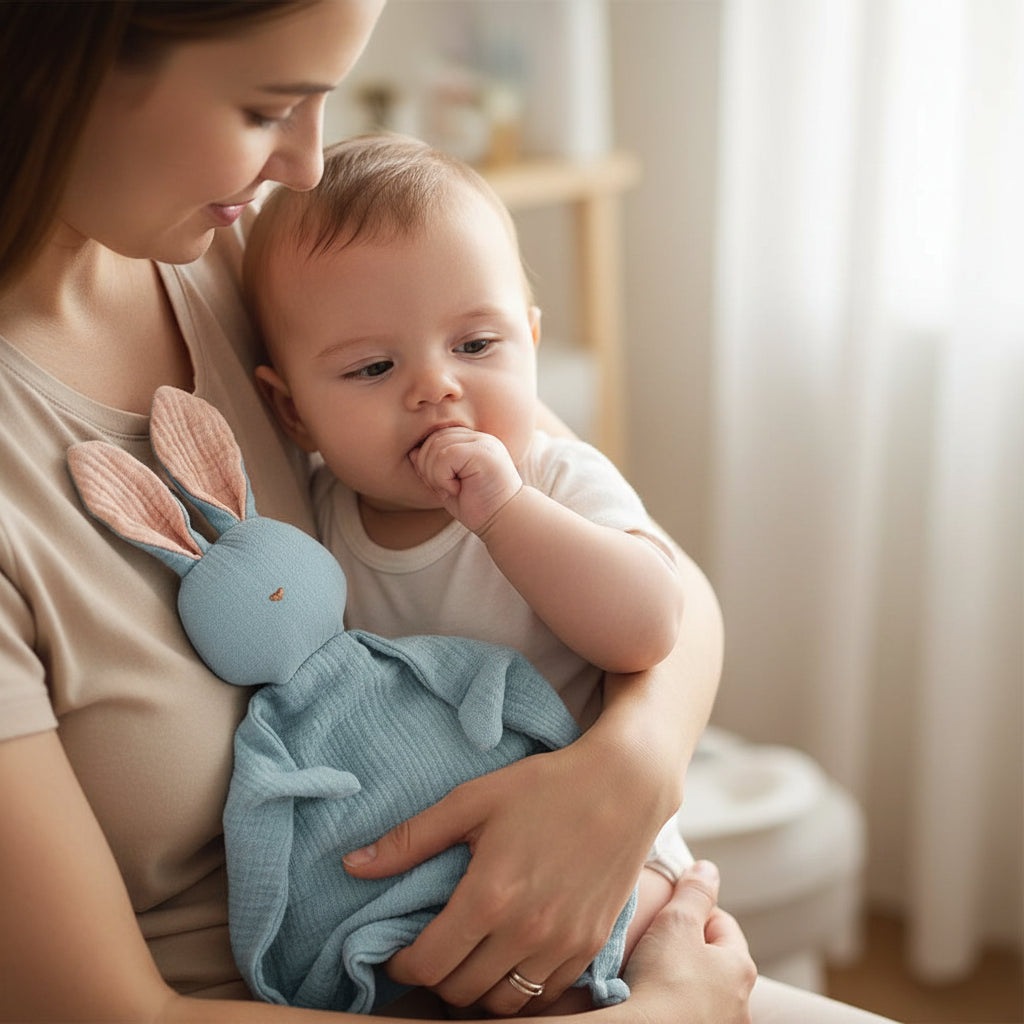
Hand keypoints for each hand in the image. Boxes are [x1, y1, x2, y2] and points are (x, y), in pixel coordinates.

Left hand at [343, 737, 654, 1014]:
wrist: (623, 786)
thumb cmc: (544, 786)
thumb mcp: (472, 800)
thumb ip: (411, 838)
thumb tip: (352, 865)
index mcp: (489, 896)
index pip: (427, 965)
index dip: (402, 964)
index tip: (399, 949)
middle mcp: (526, 931)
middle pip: (460, 992)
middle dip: (436, 976)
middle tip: (433, 949)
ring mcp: (562, 945)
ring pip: (503, 1005)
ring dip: (477, 989)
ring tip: (469, 957)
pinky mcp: (590, 948)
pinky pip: (545, 997)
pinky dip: (520, 988)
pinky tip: (510, 957)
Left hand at [410, 427, 521, 532]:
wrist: (504, 522)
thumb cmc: (478, 507)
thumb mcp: (448, 485)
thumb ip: (432, 467)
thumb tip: (412, 451)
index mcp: (473, 442)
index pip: (437, 437)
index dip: (428, 461)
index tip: (441, 485)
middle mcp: (480, 438)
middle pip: (434, 439)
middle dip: (427, 467)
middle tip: (444, 489)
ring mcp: (483, 443)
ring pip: (437, 447)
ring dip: (435, 474)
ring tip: (452, 490)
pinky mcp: (483, 453)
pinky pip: (445, 456)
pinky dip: (442, 477)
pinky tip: (457, 489)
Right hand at [624, 861, 755, 1023]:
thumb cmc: (664, 979)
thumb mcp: (677, 920)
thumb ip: (695, 891)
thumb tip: (708, 869)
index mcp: (741, 967)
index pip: (722, 924)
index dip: (694, 911)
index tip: (669, 913)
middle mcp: (742, 1003)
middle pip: (716, 960)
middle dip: (691, 948)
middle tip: (660, 943)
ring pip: (705, 990)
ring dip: (686, 979)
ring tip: (656, 974)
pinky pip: (692, 1013)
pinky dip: (679, 1004)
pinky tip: (659, 1001)